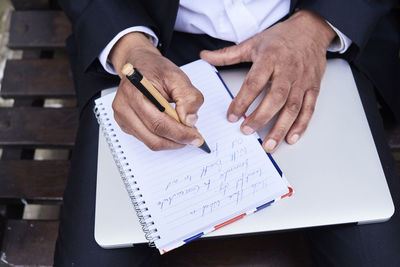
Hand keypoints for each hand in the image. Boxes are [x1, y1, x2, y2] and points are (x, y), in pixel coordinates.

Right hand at [110, 32, 203, 150]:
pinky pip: (147, 139)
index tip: (197, 137)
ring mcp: (122, 118)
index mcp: (134, 92)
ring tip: (185, 131)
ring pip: (151, 142)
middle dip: (177, 141)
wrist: (140, 65)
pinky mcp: (125, 125)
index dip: (180, 134)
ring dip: (171, 141)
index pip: (158, 123)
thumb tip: (189, 121)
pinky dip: (163, 138)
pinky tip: (172, 129)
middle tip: (194, 137)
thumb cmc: (155, 69)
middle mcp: (124, 107)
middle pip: (154, 138)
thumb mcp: (177, 76)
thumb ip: (188, 97)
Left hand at [200, 10, 335, 152]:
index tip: (231, 116)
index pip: (254, 82)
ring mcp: (302, 81)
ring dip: (281, 128)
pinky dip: (301, 125)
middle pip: (276, 97)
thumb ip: (228, 54)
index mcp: (270, 58)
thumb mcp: (253, 43)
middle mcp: (288, 71)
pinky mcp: (313, 88)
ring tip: (268, 144)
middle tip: (247, 131)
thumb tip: (205, 56)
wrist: (310, 30)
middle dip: (261, 117)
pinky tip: (291, 138)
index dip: (242, 101)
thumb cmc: (281, 38)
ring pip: (293, 107)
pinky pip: (308, 109)